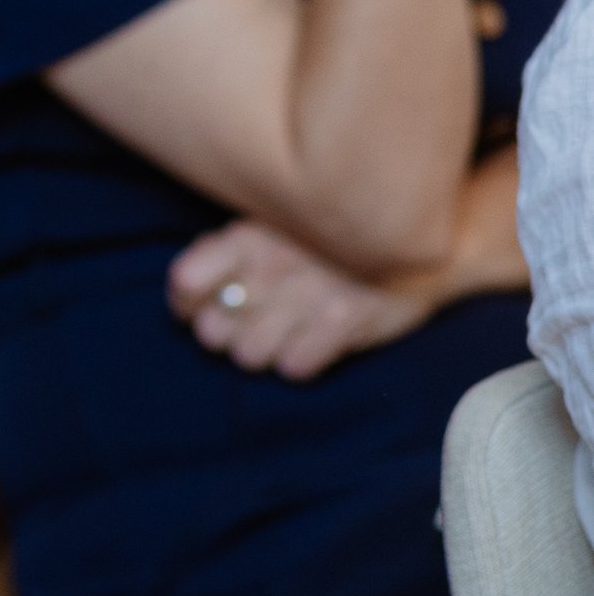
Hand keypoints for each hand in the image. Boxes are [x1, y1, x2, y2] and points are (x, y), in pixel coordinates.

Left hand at [168, 218, 431, 379]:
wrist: (410, 244)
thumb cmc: (324, 241)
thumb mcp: (270, 228)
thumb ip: (223, 253)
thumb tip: (185, 291)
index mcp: (247, 236)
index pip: (186, 282)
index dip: (186, 305)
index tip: (202, 308)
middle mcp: (272, 263)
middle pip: (213, 331)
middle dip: (228, 335)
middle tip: (252, 324)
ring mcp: (310, 292)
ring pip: (249, 355)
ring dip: (261, 352)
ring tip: (284, 334)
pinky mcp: (347, 321)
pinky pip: (294, 366)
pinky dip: (298, 362)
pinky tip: (312, 342)